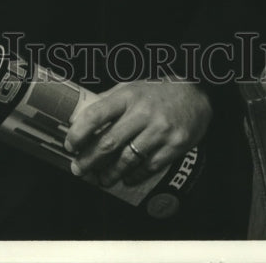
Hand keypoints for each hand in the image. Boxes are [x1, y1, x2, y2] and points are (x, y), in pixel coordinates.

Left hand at [63, 79, 212, 187]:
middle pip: (109, 142)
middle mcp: (143, 112)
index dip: (79, 132)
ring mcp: (160, 130)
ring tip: (100, 178)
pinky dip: (133, 176)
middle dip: (89, 160)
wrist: (196, 94)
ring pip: (127, 159)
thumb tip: (80, 117)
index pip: (97, 114)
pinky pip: (148, 167)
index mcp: (128, 95)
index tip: (70, 144)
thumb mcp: (131, 87)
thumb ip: (108, 101)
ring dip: (109, 173)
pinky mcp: (174, 146)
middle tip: (78, 168)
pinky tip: (125, 177)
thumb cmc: (157, 92)